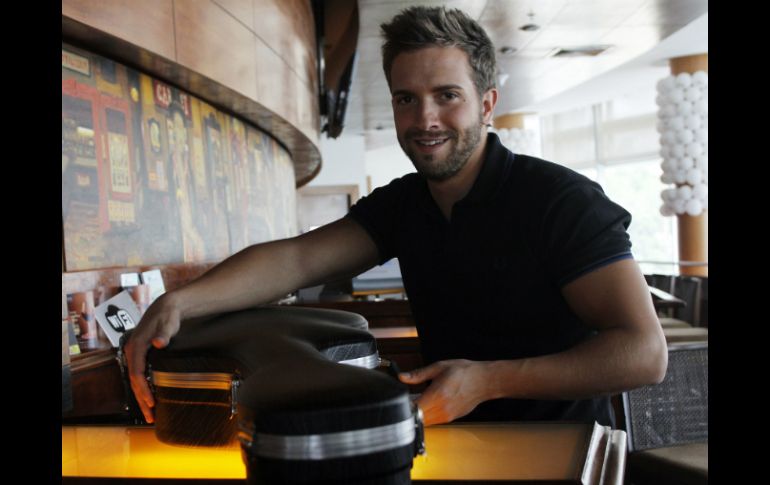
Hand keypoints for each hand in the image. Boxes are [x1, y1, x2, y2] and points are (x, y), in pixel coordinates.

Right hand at [123, 293, 182, 422]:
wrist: (167, 307)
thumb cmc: (168, 316)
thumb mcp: (167, 323)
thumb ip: (164, 334)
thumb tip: (158, 342)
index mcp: (136, 347)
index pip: (137, 373)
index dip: (143, 389)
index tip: (151, 403)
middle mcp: (132, 352)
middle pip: (134, 382)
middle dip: (142, 401)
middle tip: (151, 418)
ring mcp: (135, 355)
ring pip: (136, 381)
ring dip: (142, 398)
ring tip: (151, 416)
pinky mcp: (141, 357)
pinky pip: (140, 376)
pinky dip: (144, 389)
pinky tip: (151, 399)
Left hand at [399, 359, 491, 425]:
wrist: (484, 381)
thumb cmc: (465, 372)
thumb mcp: (439, 367)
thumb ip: (418, 374)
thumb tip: (402, 376)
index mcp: (438, 395)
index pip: (414, 409)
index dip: (405, 405)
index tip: (402, 398)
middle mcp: (442, 409)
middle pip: (417, 418)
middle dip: (410, 410)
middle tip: (409, 398)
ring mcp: (447, 416)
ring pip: (424, 422)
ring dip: (418, 414)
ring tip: (419, 399)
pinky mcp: (450, 419)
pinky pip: (433, 421)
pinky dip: (427, 415)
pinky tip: (429, 403)